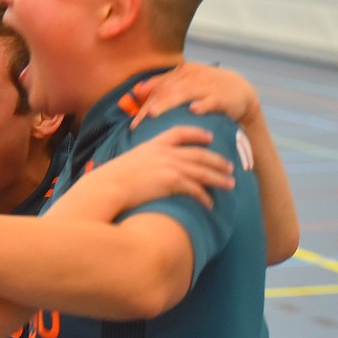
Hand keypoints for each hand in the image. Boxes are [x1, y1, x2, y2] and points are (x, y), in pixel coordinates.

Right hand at [52, 125, 233, 218]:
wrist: (107, 187)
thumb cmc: (110, 181)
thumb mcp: (126, 164)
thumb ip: (139, 164)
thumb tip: (141, 173)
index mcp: (153, 144)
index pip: (179, 133)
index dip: (197, 134)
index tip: (209, 137)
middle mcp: (164, 152)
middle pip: (198, 153)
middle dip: (217, 160)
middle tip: (230, 166)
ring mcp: (169, 165)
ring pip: (203, 171)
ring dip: (219, 178)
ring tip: (230, 184)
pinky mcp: (172, 181)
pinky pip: (196, 189)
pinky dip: (205, 197)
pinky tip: (211, 204)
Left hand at [130, 62, 259, 127]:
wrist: (241, 90)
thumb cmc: (207, 89)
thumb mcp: (186, 84)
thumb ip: (164, 87)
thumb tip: (138, 90)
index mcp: (181, 73)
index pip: (159, 87)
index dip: (145, 103)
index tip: (134, 123)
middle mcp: (192, 76)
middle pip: (168, 89)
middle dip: (153, 104)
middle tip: (139, 118)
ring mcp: (207, 85)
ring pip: (185, 93)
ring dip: (169, 102)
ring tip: (154, 113)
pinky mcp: (222, 96)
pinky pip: (211, 100)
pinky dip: (203, 104)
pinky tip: (193, 110)